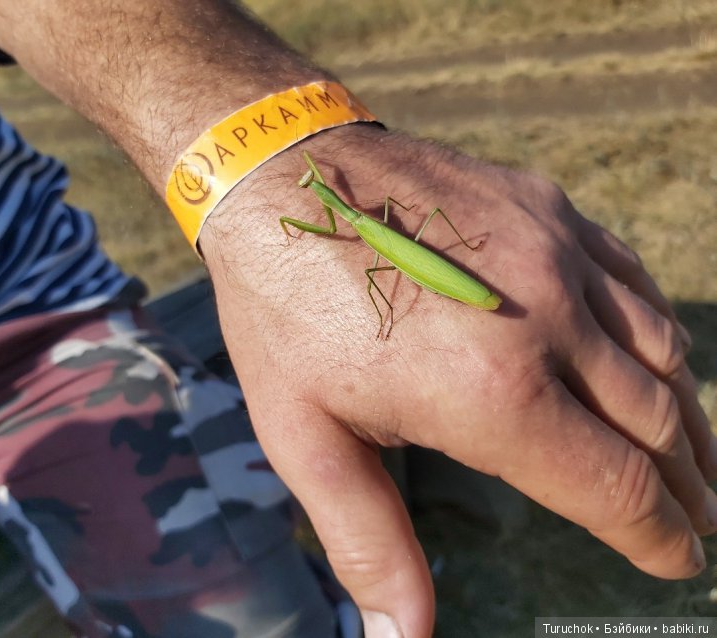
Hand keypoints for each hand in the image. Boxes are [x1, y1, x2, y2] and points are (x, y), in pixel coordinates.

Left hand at [199, 124, 715, 636]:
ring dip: (684, 416)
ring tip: (689, 457)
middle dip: (686, 488)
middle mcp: (545, 323)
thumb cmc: (283, 312)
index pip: (615, 489)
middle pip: (656, 427)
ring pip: (663, 352)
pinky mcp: (548, 210)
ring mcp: (555, 256)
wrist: (280, 181)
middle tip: (697, 521)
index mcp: (489, 395)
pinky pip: (632, 281)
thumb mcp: (307, 437)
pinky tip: (657, 357)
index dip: (658, 538)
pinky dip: (658, 333)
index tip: (678, 562)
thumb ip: (367, 541)